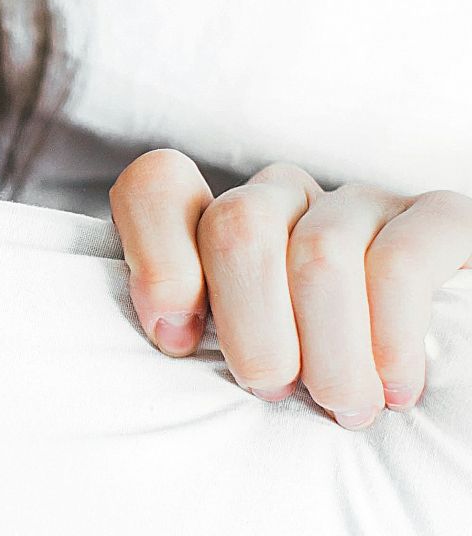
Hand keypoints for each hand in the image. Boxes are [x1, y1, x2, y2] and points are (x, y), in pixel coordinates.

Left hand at [111, 148, 471, 429]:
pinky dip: (390, 335)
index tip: (178, 341)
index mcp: (221, 223)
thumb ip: (191, 332)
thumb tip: (171, 334)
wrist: (437, 391)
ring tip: (342, 405)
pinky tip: (395, 386)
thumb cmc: (311, 385)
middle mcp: (286, 198)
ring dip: (328, 349)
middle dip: (251, 325)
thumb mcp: (237, 360)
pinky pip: (400, 262)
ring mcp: (361, 203)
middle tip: (273, 390)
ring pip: (319, 252)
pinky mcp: (438, 219)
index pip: (158, 187)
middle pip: (238, 224)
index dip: (156, 257)